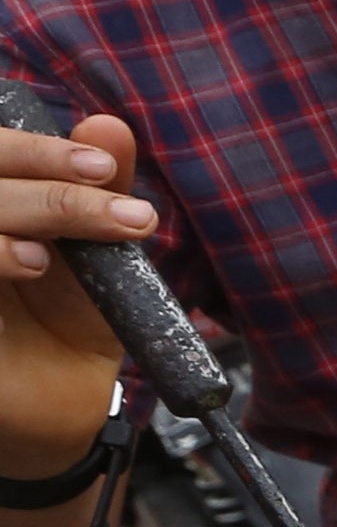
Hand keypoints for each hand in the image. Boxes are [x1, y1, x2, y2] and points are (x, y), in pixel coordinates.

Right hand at [0, 114, 147, 473]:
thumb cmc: (71, 317)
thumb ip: (100, 189)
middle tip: (128, 216)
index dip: (38, 150)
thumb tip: (109, 123)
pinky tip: (27, 263)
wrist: (60, 403)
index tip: (105, 166)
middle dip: (51, 191)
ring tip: (56, 254)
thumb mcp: (97, 251)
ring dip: (17, 218)